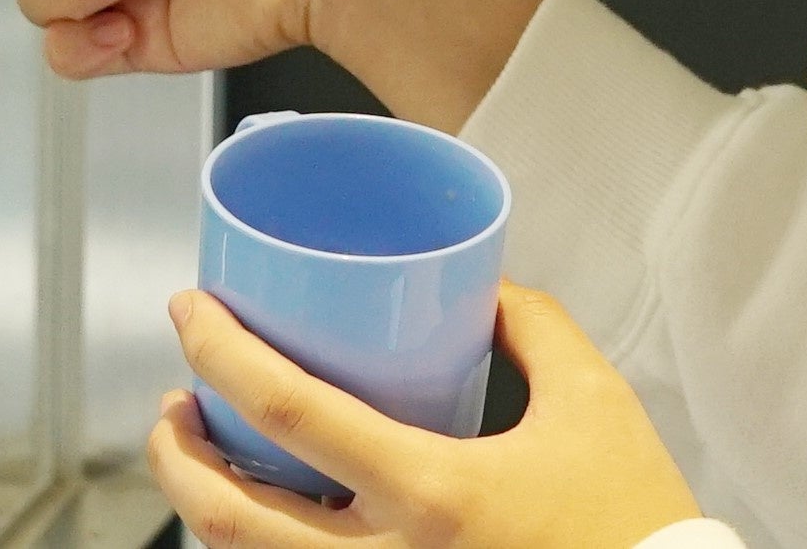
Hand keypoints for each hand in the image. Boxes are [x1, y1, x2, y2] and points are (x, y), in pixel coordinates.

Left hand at [151, 285, 701, 548]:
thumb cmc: (632, 520)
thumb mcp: (591, 400)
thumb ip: (532, 326)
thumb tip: (480, 286)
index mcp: (433, 494)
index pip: (289, 413)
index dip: (220, 353)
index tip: (190, 312)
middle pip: (231, 517)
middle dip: (175, 452)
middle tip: (175, 399)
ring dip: (203, 509)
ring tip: (202, 457)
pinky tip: (260, 518)